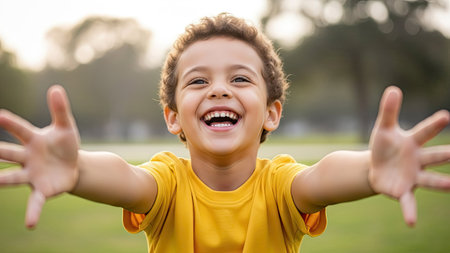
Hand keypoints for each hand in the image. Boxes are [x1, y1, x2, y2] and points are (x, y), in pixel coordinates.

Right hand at [0, 85, 79, 228]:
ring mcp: (32, 175)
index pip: (20, 129)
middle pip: (8, 153)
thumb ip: (60, 109)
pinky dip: (32, 213)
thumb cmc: (65, 145)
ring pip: (12, 177)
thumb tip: (55, 88)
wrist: (74, 166)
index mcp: (33, 140)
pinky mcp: (42, 190)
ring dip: (1, 179)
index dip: (9, 122)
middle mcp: (27, 157)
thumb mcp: (66, 127)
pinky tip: (31, 225)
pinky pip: (35, 202)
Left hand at [369, 86, 449, 226]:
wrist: (375, 167)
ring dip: (441, 183)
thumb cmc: (383, 146)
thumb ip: (388, 111)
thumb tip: (393, 89)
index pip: (424, 131)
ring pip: (430, 180)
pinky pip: (409, 202)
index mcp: (412, 142)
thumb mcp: (382, 128)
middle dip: (446, 154)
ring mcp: (413, 177)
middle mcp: (418, 160)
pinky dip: (410, 212)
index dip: (434, 124)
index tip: (445, 116)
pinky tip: (411, 223)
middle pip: (435, 156)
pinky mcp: (403, 191)